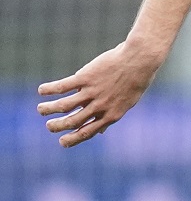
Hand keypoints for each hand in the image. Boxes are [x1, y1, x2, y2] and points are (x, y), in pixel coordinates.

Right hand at [37, 39, 164, 147]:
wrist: (140, 59)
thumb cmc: (135, 80)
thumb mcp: (127, 102)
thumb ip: (111, 116)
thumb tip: (101, 131)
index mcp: (111, 114)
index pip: (88, 132)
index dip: (73, 139)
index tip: (62, 142)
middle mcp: (100, 106)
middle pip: (72, 122)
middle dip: (57, 127)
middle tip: (49, 126)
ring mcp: (92, 92)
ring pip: (63, 106)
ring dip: (48, 110)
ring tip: (41, 110)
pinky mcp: (86, 78)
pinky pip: (62, 87)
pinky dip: (49, 90)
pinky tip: (41, 90)